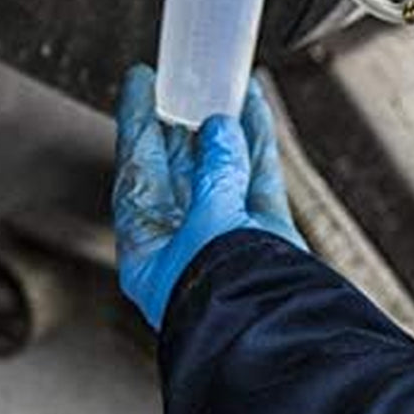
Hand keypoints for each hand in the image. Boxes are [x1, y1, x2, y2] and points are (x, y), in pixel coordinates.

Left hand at [113, 65, 306, 328]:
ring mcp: (228, 236)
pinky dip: (259, 140)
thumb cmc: (224, 296)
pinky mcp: (267, 234)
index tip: (140, 80)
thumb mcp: (208, 225)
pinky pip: (259, 176)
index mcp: (149, 250)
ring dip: (224, 124)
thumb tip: (219, 128)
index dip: (137, 122)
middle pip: (177, 167)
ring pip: (222, 167)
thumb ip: (214, 172)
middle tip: (183, 80)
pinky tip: (256, 105)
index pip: (136, 170)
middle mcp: (185, 241)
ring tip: (225, 83)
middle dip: (181, 121)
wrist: (277, 333)